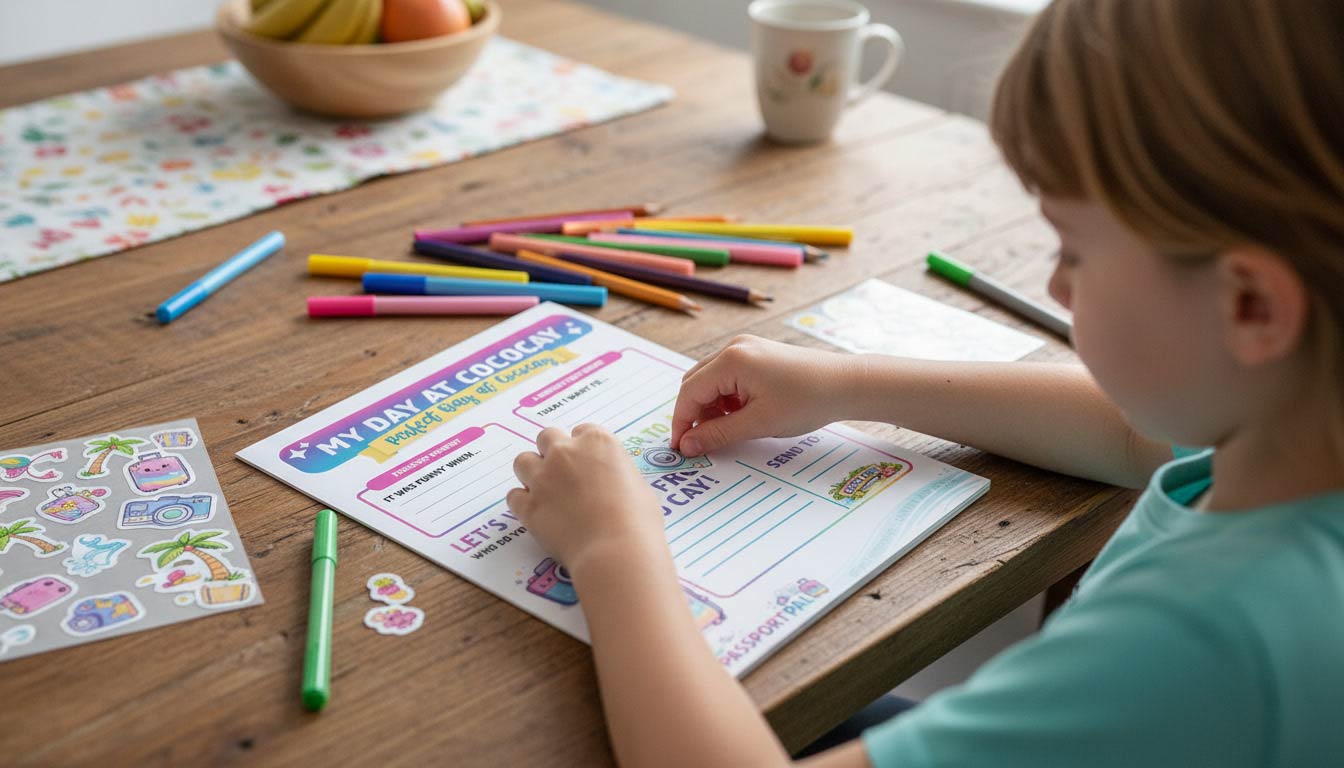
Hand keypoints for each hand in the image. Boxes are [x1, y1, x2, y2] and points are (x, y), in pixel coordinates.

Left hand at [509, 424, 666, 571]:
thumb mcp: (638, 485)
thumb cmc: (637, 520)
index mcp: (597, 442)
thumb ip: (617, 473)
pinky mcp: (528, 505)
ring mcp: (543, 478)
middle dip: (552, 453)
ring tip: (545, 492)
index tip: (587, 464)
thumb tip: (611, 482)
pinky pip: (514, 496)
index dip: (583, 449)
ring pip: (523, 461)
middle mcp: (566, 453)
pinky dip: (523, 503)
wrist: (616, 550)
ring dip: (531, 473)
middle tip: (563, 474)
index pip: (582, 431)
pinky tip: (537, 513)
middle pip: (547, 438)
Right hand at [671, 335, 855, 455]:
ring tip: (727, 430)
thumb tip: (688, 445)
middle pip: (696, 382)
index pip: (690, 392)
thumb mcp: (758, 423)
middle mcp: (734, 347)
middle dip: (694, 413)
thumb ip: (718, 434)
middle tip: (701, 442)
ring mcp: (746, 348)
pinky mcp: (757, 354)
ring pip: (711, 380)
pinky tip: (740, 415)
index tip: (680, 447)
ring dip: (711, 406)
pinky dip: (726, 397)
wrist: (846, 384)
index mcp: (731, 360)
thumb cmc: (807, 400)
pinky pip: (728, 376)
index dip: (681, 421)